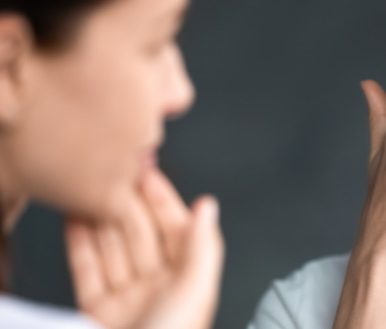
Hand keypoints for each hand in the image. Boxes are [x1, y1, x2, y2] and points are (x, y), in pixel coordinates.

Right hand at [65, 168, 223, 328]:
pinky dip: (80, 245)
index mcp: (188, 281)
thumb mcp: (195, 292)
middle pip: (141, 235)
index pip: (176, 229)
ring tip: (90, 190)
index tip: (148, 172)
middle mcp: (158, 288)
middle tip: (113, 174)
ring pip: (112, 248)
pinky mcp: (97, 312)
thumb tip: (209, 206)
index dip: (162, 199)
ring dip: (102, 218)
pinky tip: (76, 221)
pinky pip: (88, 271)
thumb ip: (202, 246)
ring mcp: (127, 300)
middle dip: (128, 203)